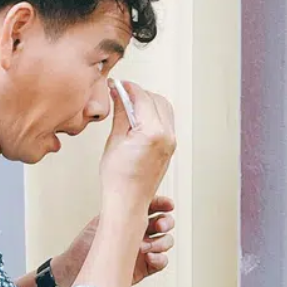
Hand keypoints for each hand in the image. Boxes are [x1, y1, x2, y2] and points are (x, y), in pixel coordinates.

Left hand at [53, 196, 175, 286]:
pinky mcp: (144, 268)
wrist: (76, 270)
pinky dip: (160, 258)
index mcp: (129, 218)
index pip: (152, 207)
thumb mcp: (101, 222)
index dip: (163, 204)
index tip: (168, 204)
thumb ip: (120, 211)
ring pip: (166, 242)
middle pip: (164, 223)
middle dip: (166, 222)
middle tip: (159, 225)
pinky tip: (149, 257)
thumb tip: (136, 198)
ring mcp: (143, 250)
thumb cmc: (85, 245)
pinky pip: (161, 261)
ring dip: (162, 242)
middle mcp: (138, 233)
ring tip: (145, 247)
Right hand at [99, 81, 175, 213]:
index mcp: (153, 133)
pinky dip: (153, 115)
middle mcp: (167, 136)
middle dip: (139, 94)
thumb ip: (121, 114)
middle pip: (157, 100)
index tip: (118, 85)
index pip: (142, 98)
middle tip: (121, 94)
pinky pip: (166, 122)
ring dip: (148, 103)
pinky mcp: (170, 148)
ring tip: (128, 107)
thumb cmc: (118, 178)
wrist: (128, 201)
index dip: (128, 88)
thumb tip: (119, 95)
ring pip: (164, 109)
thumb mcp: (115, 140)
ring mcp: (171, 143)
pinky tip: (137, 120)